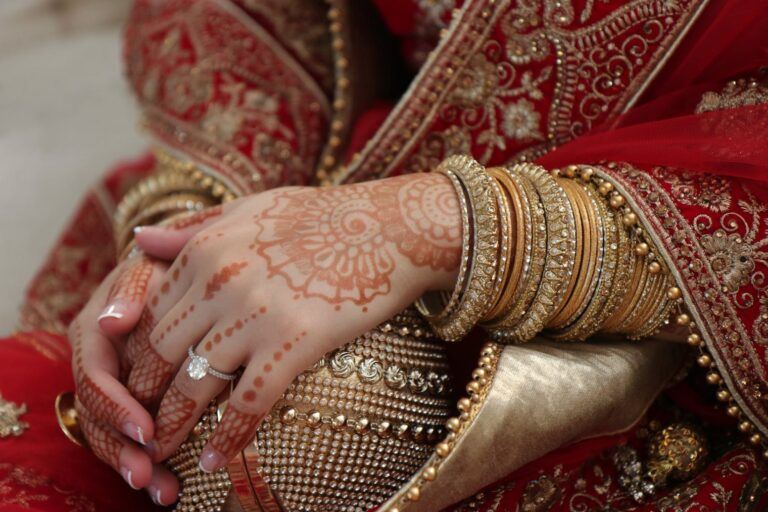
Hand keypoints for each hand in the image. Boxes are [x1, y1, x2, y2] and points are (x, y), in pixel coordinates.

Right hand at [69, 252, 178, 504]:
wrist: (184, 269)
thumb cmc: (169, 266)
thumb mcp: (152, 267)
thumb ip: (132, 291)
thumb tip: (111, 321)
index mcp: (92, 332)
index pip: (96, 376)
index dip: (116, 405)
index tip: (145, 429)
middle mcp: (97, 363)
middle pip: (98, 416)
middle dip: (122, 449)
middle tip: (148, 474)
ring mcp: (113, 384)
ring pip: (112, 434)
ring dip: (136, 465)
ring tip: (165, 492)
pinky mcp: (132, 400)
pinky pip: (132, 436)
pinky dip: (150, 461)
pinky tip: (171, 487)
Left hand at [130, 173, 460, 474]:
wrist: (391, 227)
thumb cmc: (326, 214)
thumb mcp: (250, 208)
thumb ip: (192, 227)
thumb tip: (138, 237)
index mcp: (206, 249)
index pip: (149, 311)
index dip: (135, 353)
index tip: (133, 381)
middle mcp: (220, 281)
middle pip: (161, 352)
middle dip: (142, 394)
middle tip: (137, 424)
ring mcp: (257, 313)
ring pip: (195, 382)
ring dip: (171, 424)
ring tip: (160, 453)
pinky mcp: (295, 341)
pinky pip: (249, 401)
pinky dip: (228, 437)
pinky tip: (213, 461)